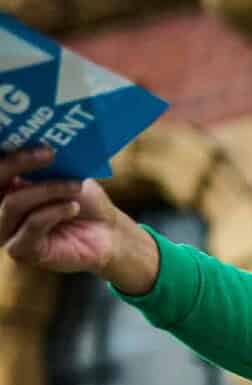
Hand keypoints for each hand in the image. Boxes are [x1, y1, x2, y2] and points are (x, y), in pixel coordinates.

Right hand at [0, 145, 158, 292]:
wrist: (108, 233)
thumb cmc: (84, 201)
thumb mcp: (64, 173)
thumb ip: (42, 159)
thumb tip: (32, 134)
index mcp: (5, 185)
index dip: (6, 154)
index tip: (27, 137)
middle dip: (17, 163)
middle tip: (48, 153)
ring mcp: (7, 231)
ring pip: (12, 204)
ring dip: (46, 191)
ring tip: (74, 186)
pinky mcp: (22, 250)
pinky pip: (31, 225)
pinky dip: (53, 212)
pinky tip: (72, 207)